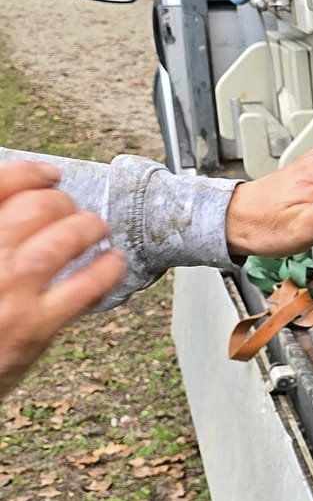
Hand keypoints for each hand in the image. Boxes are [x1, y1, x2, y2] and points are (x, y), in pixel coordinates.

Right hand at [0, 162, 125, 399]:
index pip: (0, 184)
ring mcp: (11, 294)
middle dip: (59, 200)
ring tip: (94, 227)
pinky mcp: (34, 327)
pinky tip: (113, 262)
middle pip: (36, 208)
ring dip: (86, 227)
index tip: (45, 173)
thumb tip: (17, 206)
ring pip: (62, 240)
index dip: (28, 172)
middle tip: (67, 206)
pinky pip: (83, 289)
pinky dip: (105, 270)